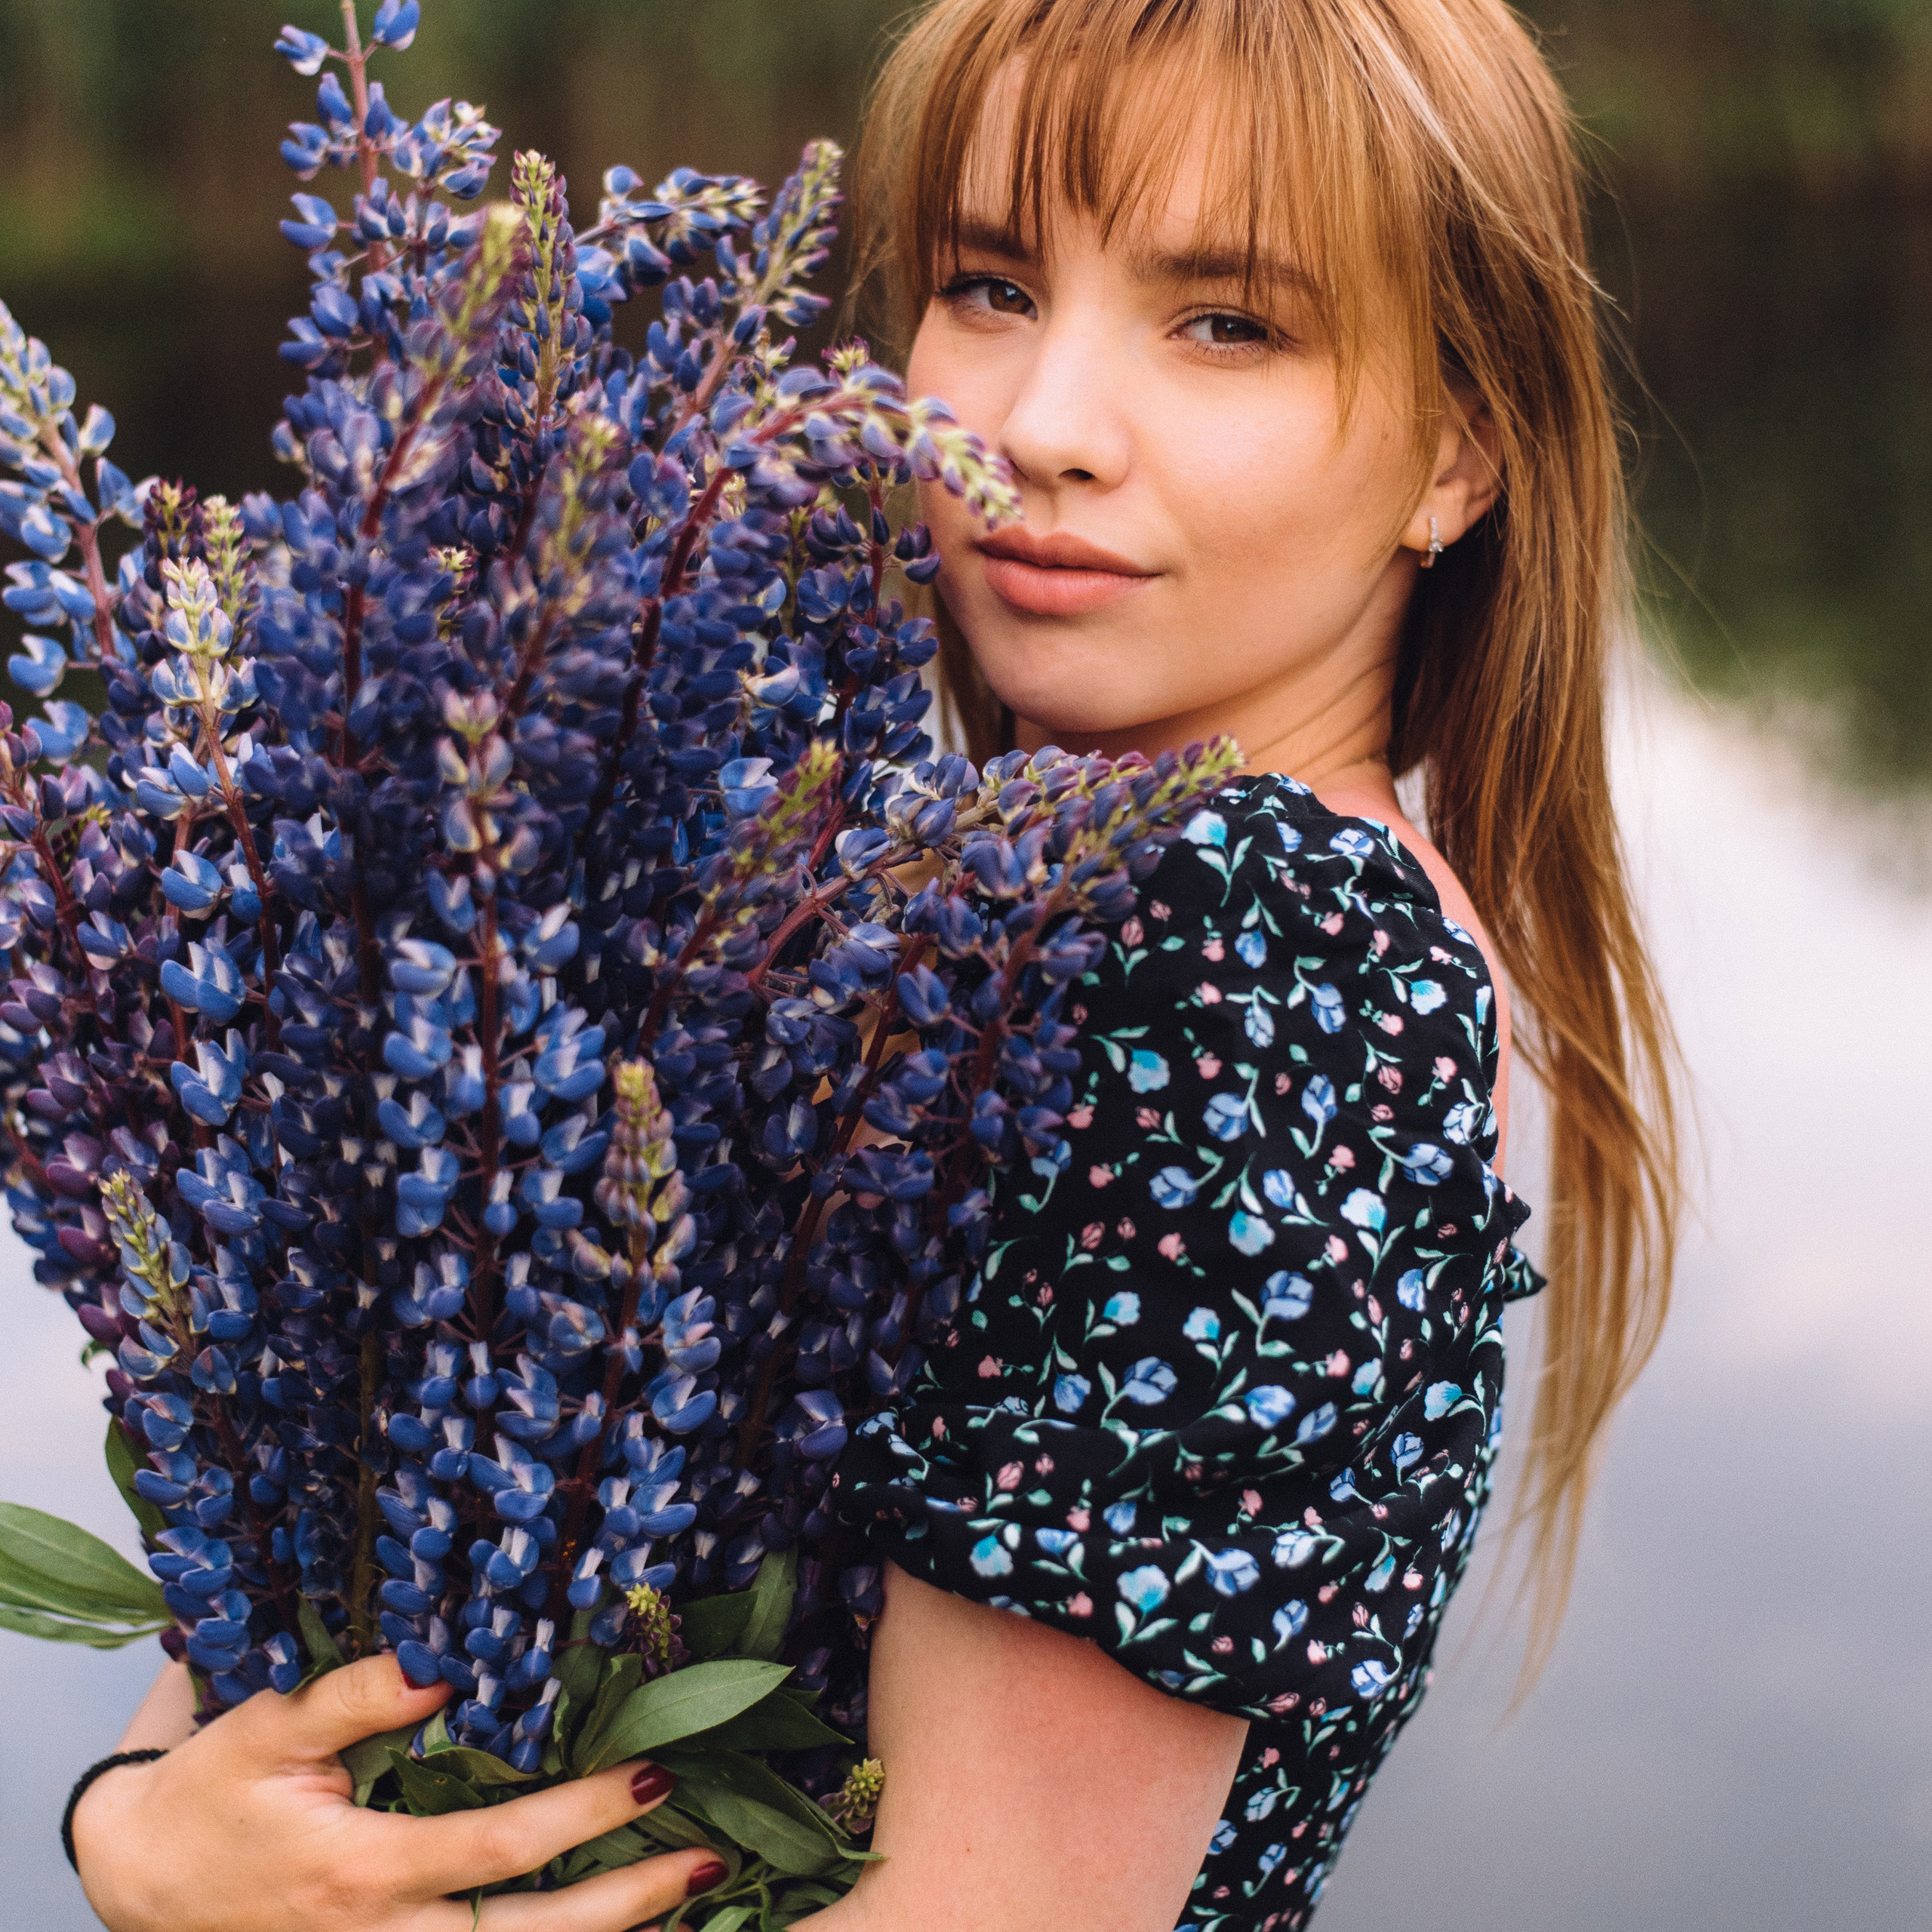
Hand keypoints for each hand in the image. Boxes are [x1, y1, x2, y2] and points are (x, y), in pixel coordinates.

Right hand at [71, 1655, 727, 1931]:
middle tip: (712, 1854)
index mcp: (362, 1872)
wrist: (140, 1876)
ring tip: (691, 1896)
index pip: (499, 1848)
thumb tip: (438, 1663)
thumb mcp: (267, 1728)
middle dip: (627, 1903)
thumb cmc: (214, 1793)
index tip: (655, 1775)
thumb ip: (352, 1696)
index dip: (583, 1816)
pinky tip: (612, 1927)